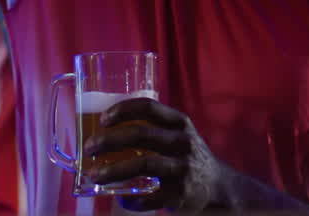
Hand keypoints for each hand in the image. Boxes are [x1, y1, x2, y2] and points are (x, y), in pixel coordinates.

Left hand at [85, 98, 222, 211]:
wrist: (219, 186)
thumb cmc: (188, 156)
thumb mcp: (179, 134)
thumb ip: (153, 129)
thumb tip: (108, 130)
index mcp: (180, 123)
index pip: (149, 107)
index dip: (123, 110)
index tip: (103, 119)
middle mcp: (183, 142)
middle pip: (141, 135)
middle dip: (109, 140)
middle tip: (90, 148)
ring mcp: (183, 168)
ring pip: (143, 165)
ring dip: (113, 170)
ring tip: (94, 174)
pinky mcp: (181, 194)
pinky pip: (149, 198)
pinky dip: (131, 200)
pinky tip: (121, 198)